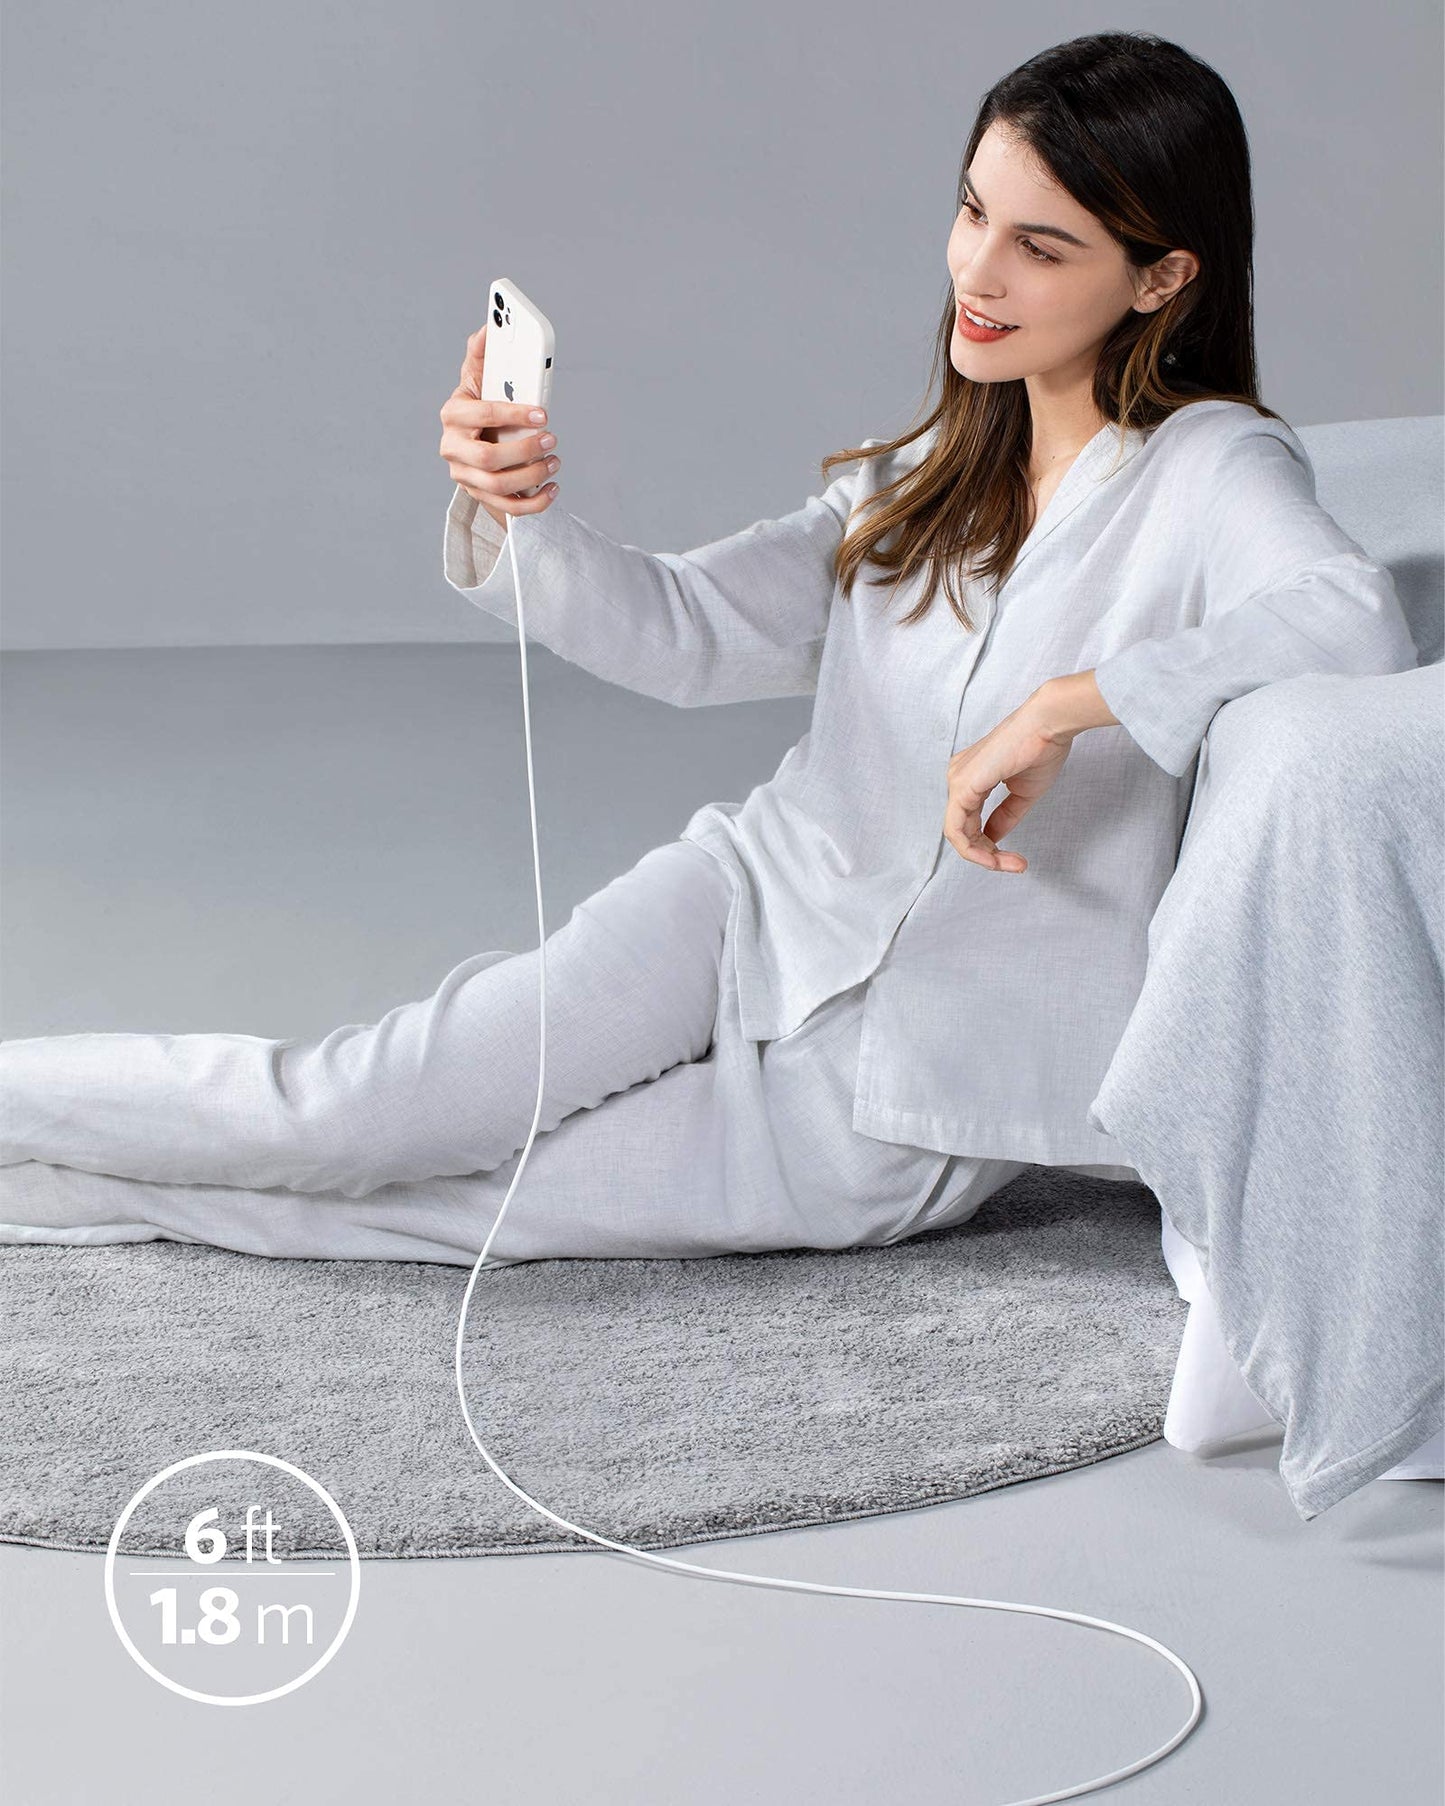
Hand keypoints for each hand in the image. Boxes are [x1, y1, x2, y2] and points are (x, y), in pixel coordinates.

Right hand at [438, 324, 560, 526]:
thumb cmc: (480, 405)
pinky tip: (553, 488)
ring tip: (554, 461)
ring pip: (497, 485)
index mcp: (453, 415)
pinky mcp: (480, 496)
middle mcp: (453, 449)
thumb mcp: (478, 377)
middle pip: (487, 458)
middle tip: (552, 439)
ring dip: (532, 475)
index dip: (513, 414)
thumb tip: (489, 327)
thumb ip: (482, 353)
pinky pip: (508, 507)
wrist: (472, 441)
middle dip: (524, 450)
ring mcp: (465, 476)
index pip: (481, 415)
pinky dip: (535, 502)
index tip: (542, 413)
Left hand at [943, 693, 1076, 873]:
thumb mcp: (1021, 794)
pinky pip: (957, 829)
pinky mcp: (962, 785)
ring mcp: (957, 780)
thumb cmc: (1041, 749)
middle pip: (962, 831)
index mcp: (970, 777)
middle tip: (1016, 866)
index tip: (1017, 860)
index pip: (969, 823)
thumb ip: (1004, 817)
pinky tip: (994, 856)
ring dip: (984, 857)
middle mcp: (958, 777)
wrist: (1049, 724)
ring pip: (958, 835)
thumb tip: (992, 838)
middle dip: (987, 856)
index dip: (989, 848)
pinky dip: (974, 849)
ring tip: (1011, 864)